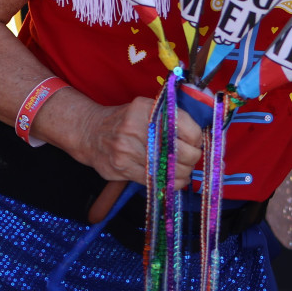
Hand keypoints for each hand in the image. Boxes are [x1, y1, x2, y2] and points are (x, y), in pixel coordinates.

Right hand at [80, 97, 202, 191]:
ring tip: (181, 168)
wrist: (91, 132)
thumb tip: (200, 135)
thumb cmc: (126, 120)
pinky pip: (157, 181)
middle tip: (191, 157)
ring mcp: (128, 150)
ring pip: (171, 171)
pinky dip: (170, 182)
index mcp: (149, 109)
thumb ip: (171, 117)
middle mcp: (138, 128)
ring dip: (183, 173)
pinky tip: (170, 177)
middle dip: (193, 158)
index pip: (189, 130)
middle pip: (183, 153)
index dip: (197, 139)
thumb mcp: (147, 108)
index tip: (196, 142)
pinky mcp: (123, 168)